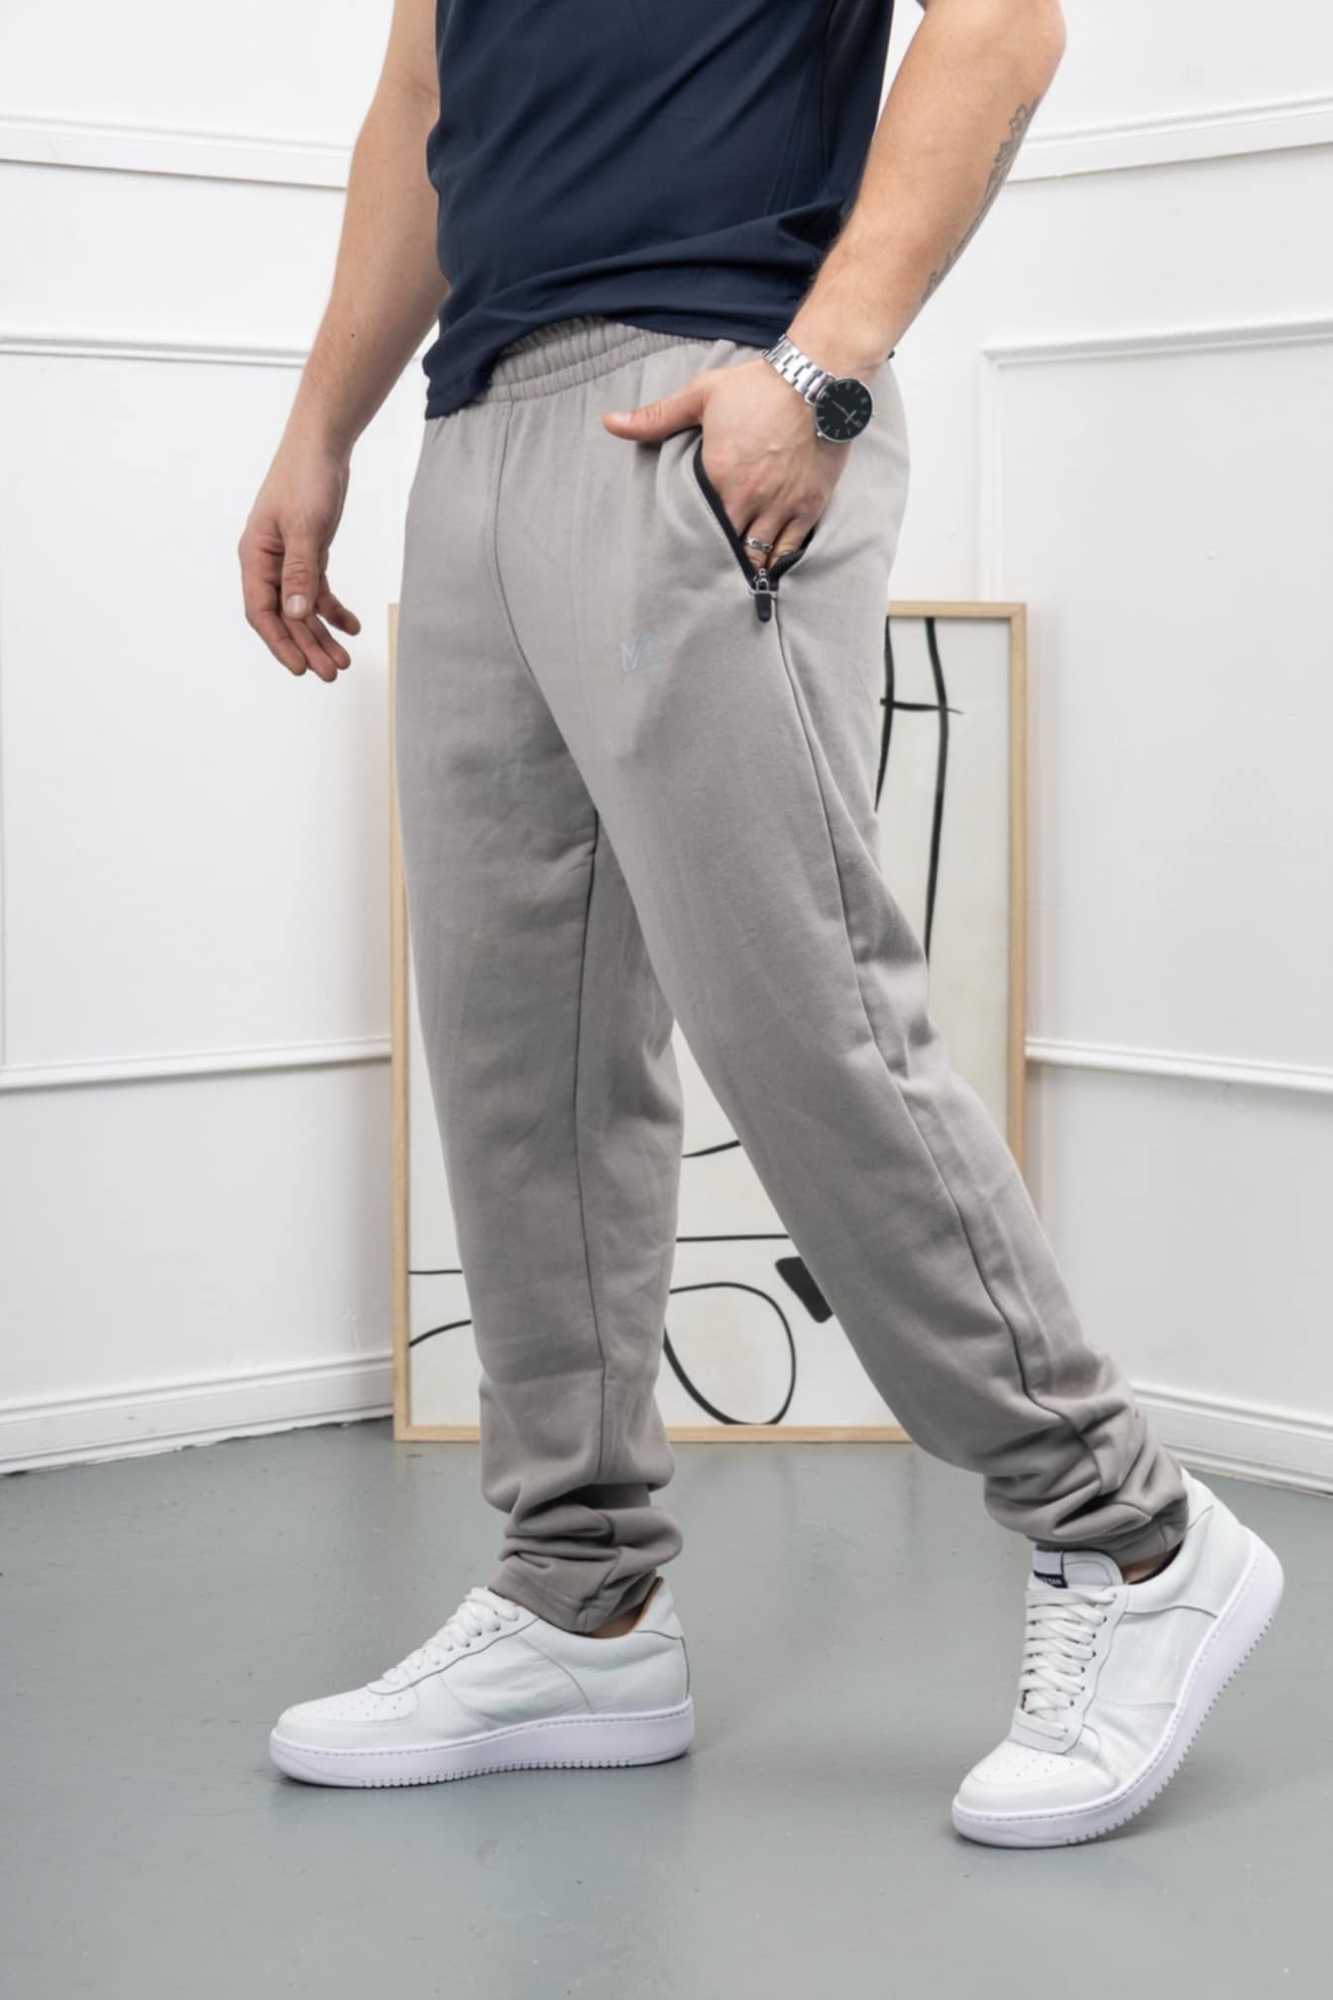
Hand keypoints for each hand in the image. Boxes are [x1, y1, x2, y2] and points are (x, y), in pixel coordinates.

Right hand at [239, 445, 360, 680]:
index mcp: (255, 557)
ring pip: (303, 609)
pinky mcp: (309, 555)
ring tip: (344, 660)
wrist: (322, 446)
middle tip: (332, 672)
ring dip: (322, 635)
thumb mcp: (303, 527)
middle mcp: (268, 564)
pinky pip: (318, 592)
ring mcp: (289, 561)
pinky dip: (334, 611)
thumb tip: (295, 614)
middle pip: (285, 617)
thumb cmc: (305, 478)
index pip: (261, 612)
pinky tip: (352, 627)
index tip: (299, 668)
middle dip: (307, 646)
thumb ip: (300, 571)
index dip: (279, 643)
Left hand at [603, 358, 848, 568]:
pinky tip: (769, 571)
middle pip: (729, 548)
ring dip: (747, 566)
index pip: (698, 525)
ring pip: (760, 554)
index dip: (691, 543)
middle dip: (718, 562)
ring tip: (736, 580)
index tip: (684, 555)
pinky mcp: (809, 505)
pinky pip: (791, 548)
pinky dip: (779, 562)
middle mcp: (749, 497)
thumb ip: (656, 417)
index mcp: (718, 475)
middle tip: (708, 576)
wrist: (815, 379)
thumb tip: (609, 422)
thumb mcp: (700, 396)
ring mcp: (781, 505)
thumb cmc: (756, 386)